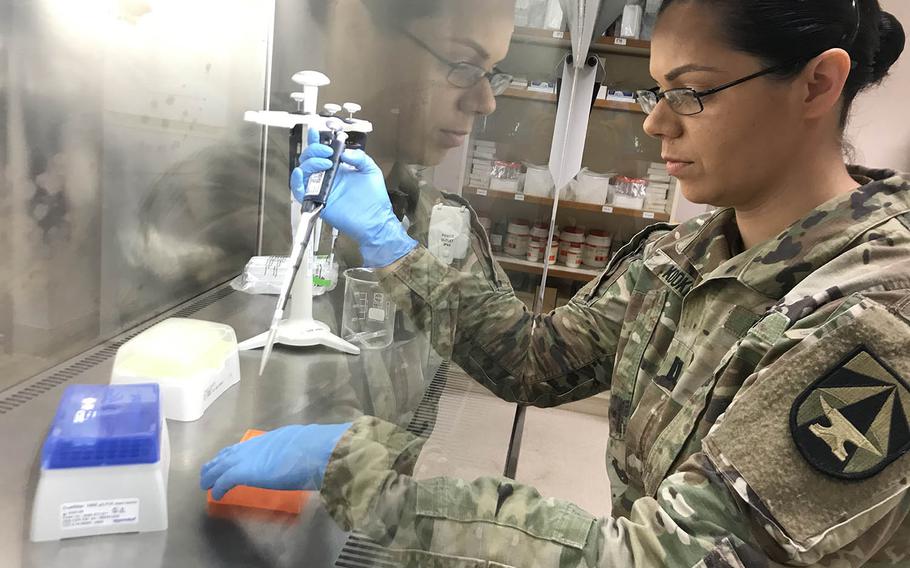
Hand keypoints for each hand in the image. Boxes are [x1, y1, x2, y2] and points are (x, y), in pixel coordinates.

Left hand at [200, 423, 351, 499]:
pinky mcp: (242, 472)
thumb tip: (307, 457)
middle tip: (210, 470)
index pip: (247, 446)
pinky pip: (224, 480)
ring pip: (221, 464)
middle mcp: (255, 445)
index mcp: (270, 439)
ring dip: (212, 473)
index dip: (235, 453)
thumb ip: (298, 451)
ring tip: (206, 481)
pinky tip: (216, 493)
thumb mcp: (304, 446)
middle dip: (218, 462)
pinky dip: (218, 487)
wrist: (313, 450)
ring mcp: (247, 457)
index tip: (230, 457)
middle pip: (229, 453)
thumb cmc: (315, 450)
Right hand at [291, 129, 416, 266]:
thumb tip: (345, 152)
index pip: (323, 152)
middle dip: (315, 150)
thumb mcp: (371, 170)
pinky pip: (300, 191)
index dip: (317, 140)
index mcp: (339, 169)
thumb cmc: (375, 199)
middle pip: (310, 159)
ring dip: (310, 162)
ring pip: (304, 171)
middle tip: (327, 151)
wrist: (375, 221)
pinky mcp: (317, 202)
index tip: (316, 131)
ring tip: (324, 162)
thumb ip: (359, 157)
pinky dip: (297, 181)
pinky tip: (301, 173)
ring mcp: (321, 189)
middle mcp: (327, 178)